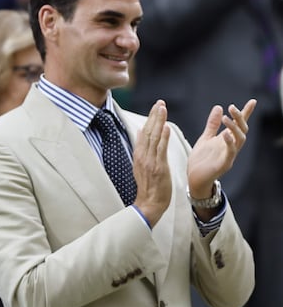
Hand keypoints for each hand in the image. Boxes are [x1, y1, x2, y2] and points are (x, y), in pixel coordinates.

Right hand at [132, 100, 171, 226]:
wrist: (149, 204)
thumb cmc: (148, 187)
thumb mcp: (141, 166)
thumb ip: (142, 149)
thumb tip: (141, 132)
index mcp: (139, 156)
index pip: (143, 133)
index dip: (149, 119)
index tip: (155, 107)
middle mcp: (142, 157)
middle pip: (147, 132)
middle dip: (154, 116)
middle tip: (160, 102)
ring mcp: (149, 162)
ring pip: (153, 138)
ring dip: (158, 122)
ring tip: (162, 108)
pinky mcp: (158, 168)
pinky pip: (160, 150)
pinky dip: (163, 138)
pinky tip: (166, 127)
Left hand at [187, 99, 255, 197]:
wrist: (194, 178)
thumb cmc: (201, 160)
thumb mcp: (205, 138)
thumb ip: (212, 124)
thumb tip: (219, 107)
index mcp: (227, 139)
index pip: (239, 124)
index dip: (246, 113)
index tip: (252, 101)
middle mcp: (231, 146)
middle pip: (242, 130)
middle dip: (239, 118)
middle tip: (232, 107)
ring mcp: (229, 155)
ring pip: (239, 140)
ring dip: (234, 128)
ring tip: (226, 118)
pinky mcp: (225, 164)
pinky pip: (231, 152)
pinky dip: (230, 143)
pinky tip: (225, 134)